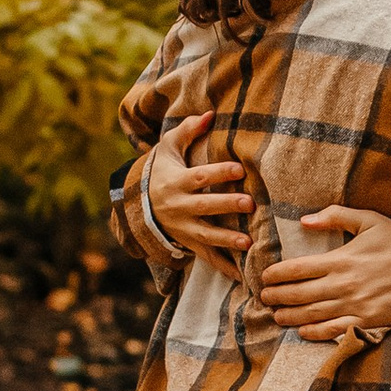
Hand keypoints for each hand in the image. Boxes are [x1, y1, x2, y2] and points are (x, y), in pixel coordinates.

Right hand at [142, 111, 251, 271]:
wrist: (140, 203)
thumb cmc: (164, 170)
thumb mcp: (169, 147)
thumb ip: (187, 130)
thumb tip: (208, 114)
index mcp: (177, 181)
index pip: (200, 177)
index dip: (219, 172)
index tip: (240, 169)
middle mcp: (179, 206)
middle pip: (204, 206)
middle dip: (226, 205)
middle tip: (250, 203)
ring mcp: (183, 227)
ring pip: (205, 235)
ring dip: (226, 239)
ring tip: (248, 243)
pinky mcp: (187, 243)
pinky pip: (206, 257)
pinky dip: (223, 267)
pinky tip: (242, 275)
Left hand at [257, 208, 390, 339]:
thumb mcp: (369, 220)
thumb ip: (335, 216)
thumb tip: (304, 220)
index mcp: (341, 259)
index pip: (297, 269)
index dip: (277, 275)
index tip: (266, 277)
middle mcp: (343, 284)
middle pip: (299, 294)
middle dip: (277, 297)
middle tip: (265, 299)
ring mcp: (355, 304)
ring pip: (312, 315)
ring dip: (290, 317)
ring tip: (277, 316)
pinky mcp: (368, 320)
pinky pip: (334, 330)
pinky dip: (314, 333)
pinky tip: (302, 332)